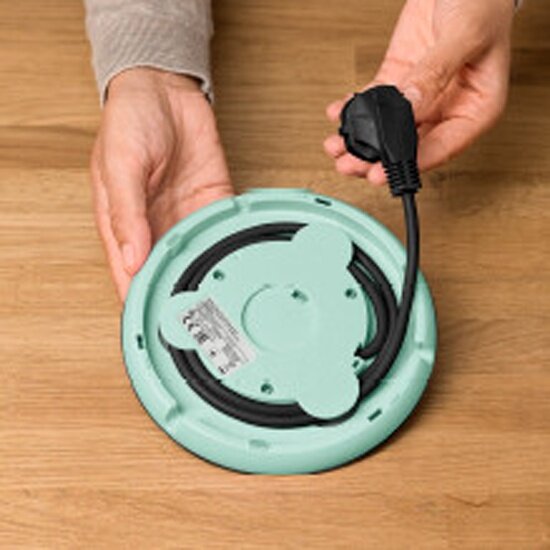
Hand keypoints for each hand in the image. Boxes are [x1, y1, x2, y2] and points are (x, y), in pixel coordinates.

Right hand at [90, 68, 232, 300]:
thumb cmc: (130, 120)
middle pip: (167, 270)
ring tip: (223, 299)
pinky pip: (223, 228)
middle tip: (199, 321)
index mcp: (124, 222)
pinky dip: (231, 244)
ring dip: (210, 273)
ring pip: (199, 254)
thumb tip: (131, 258)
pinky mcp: (213, 200)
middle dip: (181, 294)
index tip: (157, 324)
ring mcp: (186, 214)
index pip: (130, 272)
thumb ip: (127, 214)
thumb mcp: (120, 166)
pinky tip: (239, 260)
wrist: (165, 89)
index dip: (141, 299)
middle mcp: (156, 224)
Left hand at [324, 0, 513, 184]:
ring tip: (336, 146)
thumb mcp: (465, 35)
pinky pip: (373, 102)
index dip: (408, 164)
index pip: (440, 148)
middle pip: (407, 146)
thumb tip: (409, 106)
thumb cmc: (483, 3)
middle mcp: (446, 108)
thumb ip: (437, 72)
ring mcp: (419, 97)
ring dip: (360, 141)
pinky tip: (339, 115)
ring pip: (386, 130)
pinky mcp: (398, 80)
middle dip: (374, 158)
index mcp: (475, 109)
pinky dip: (354, 111)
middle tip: (349, 165)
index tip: (380, 173)